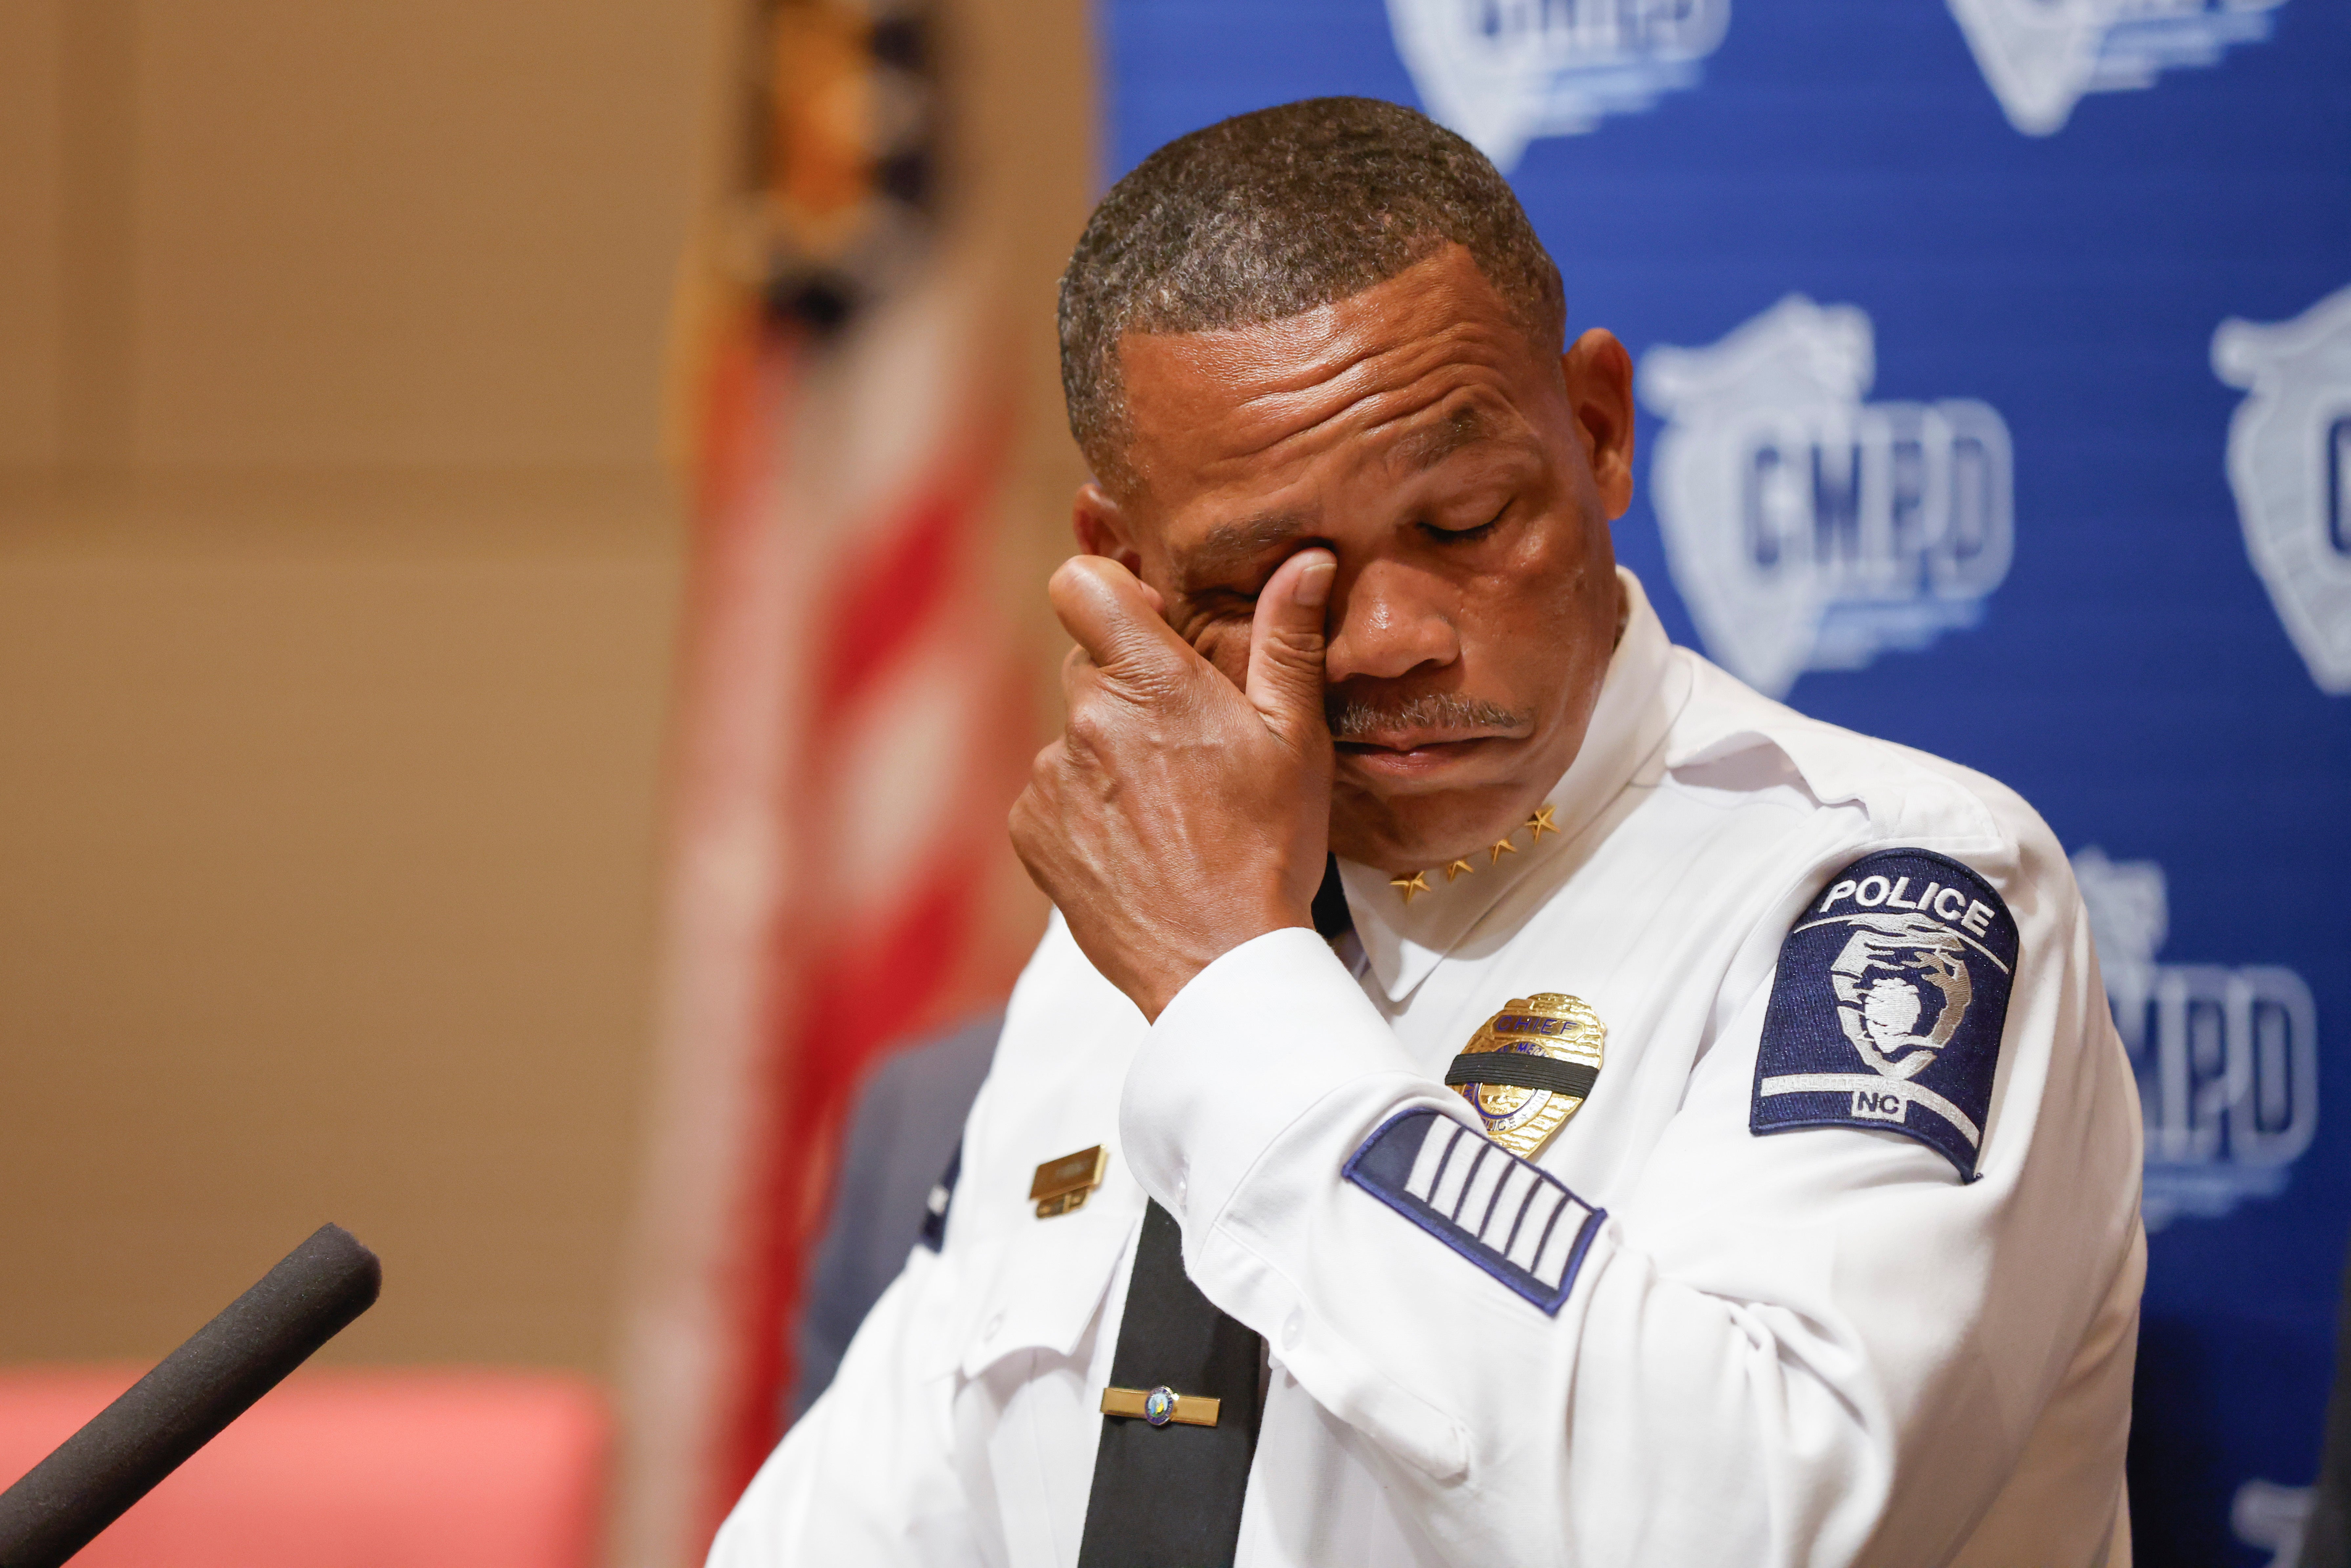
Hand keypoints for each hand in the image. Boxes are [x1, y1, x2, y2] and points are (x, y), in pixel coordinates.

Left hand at [1009, 548, 1337, 1019]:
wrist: (1218, 964)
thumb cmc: (1268, 849)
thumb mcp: (1296, 740)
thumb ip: (1288, 641)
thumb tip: (1305, 560)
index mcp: (1150, 682)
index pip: (1080, 584)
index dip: (1109, 594)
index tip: (1146, 625)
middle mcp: (1086, 720)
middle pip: (1090, 667)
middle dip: (1131, 689)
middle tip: (1186, 746)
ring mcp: (1049, 777)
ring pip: (1075, 735)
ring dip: (1110, 756)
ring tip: (1169, 811)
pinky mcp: (1030, 829)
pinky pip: (1052, 793)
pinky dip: (1086, 808)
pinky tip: (1137, 844)